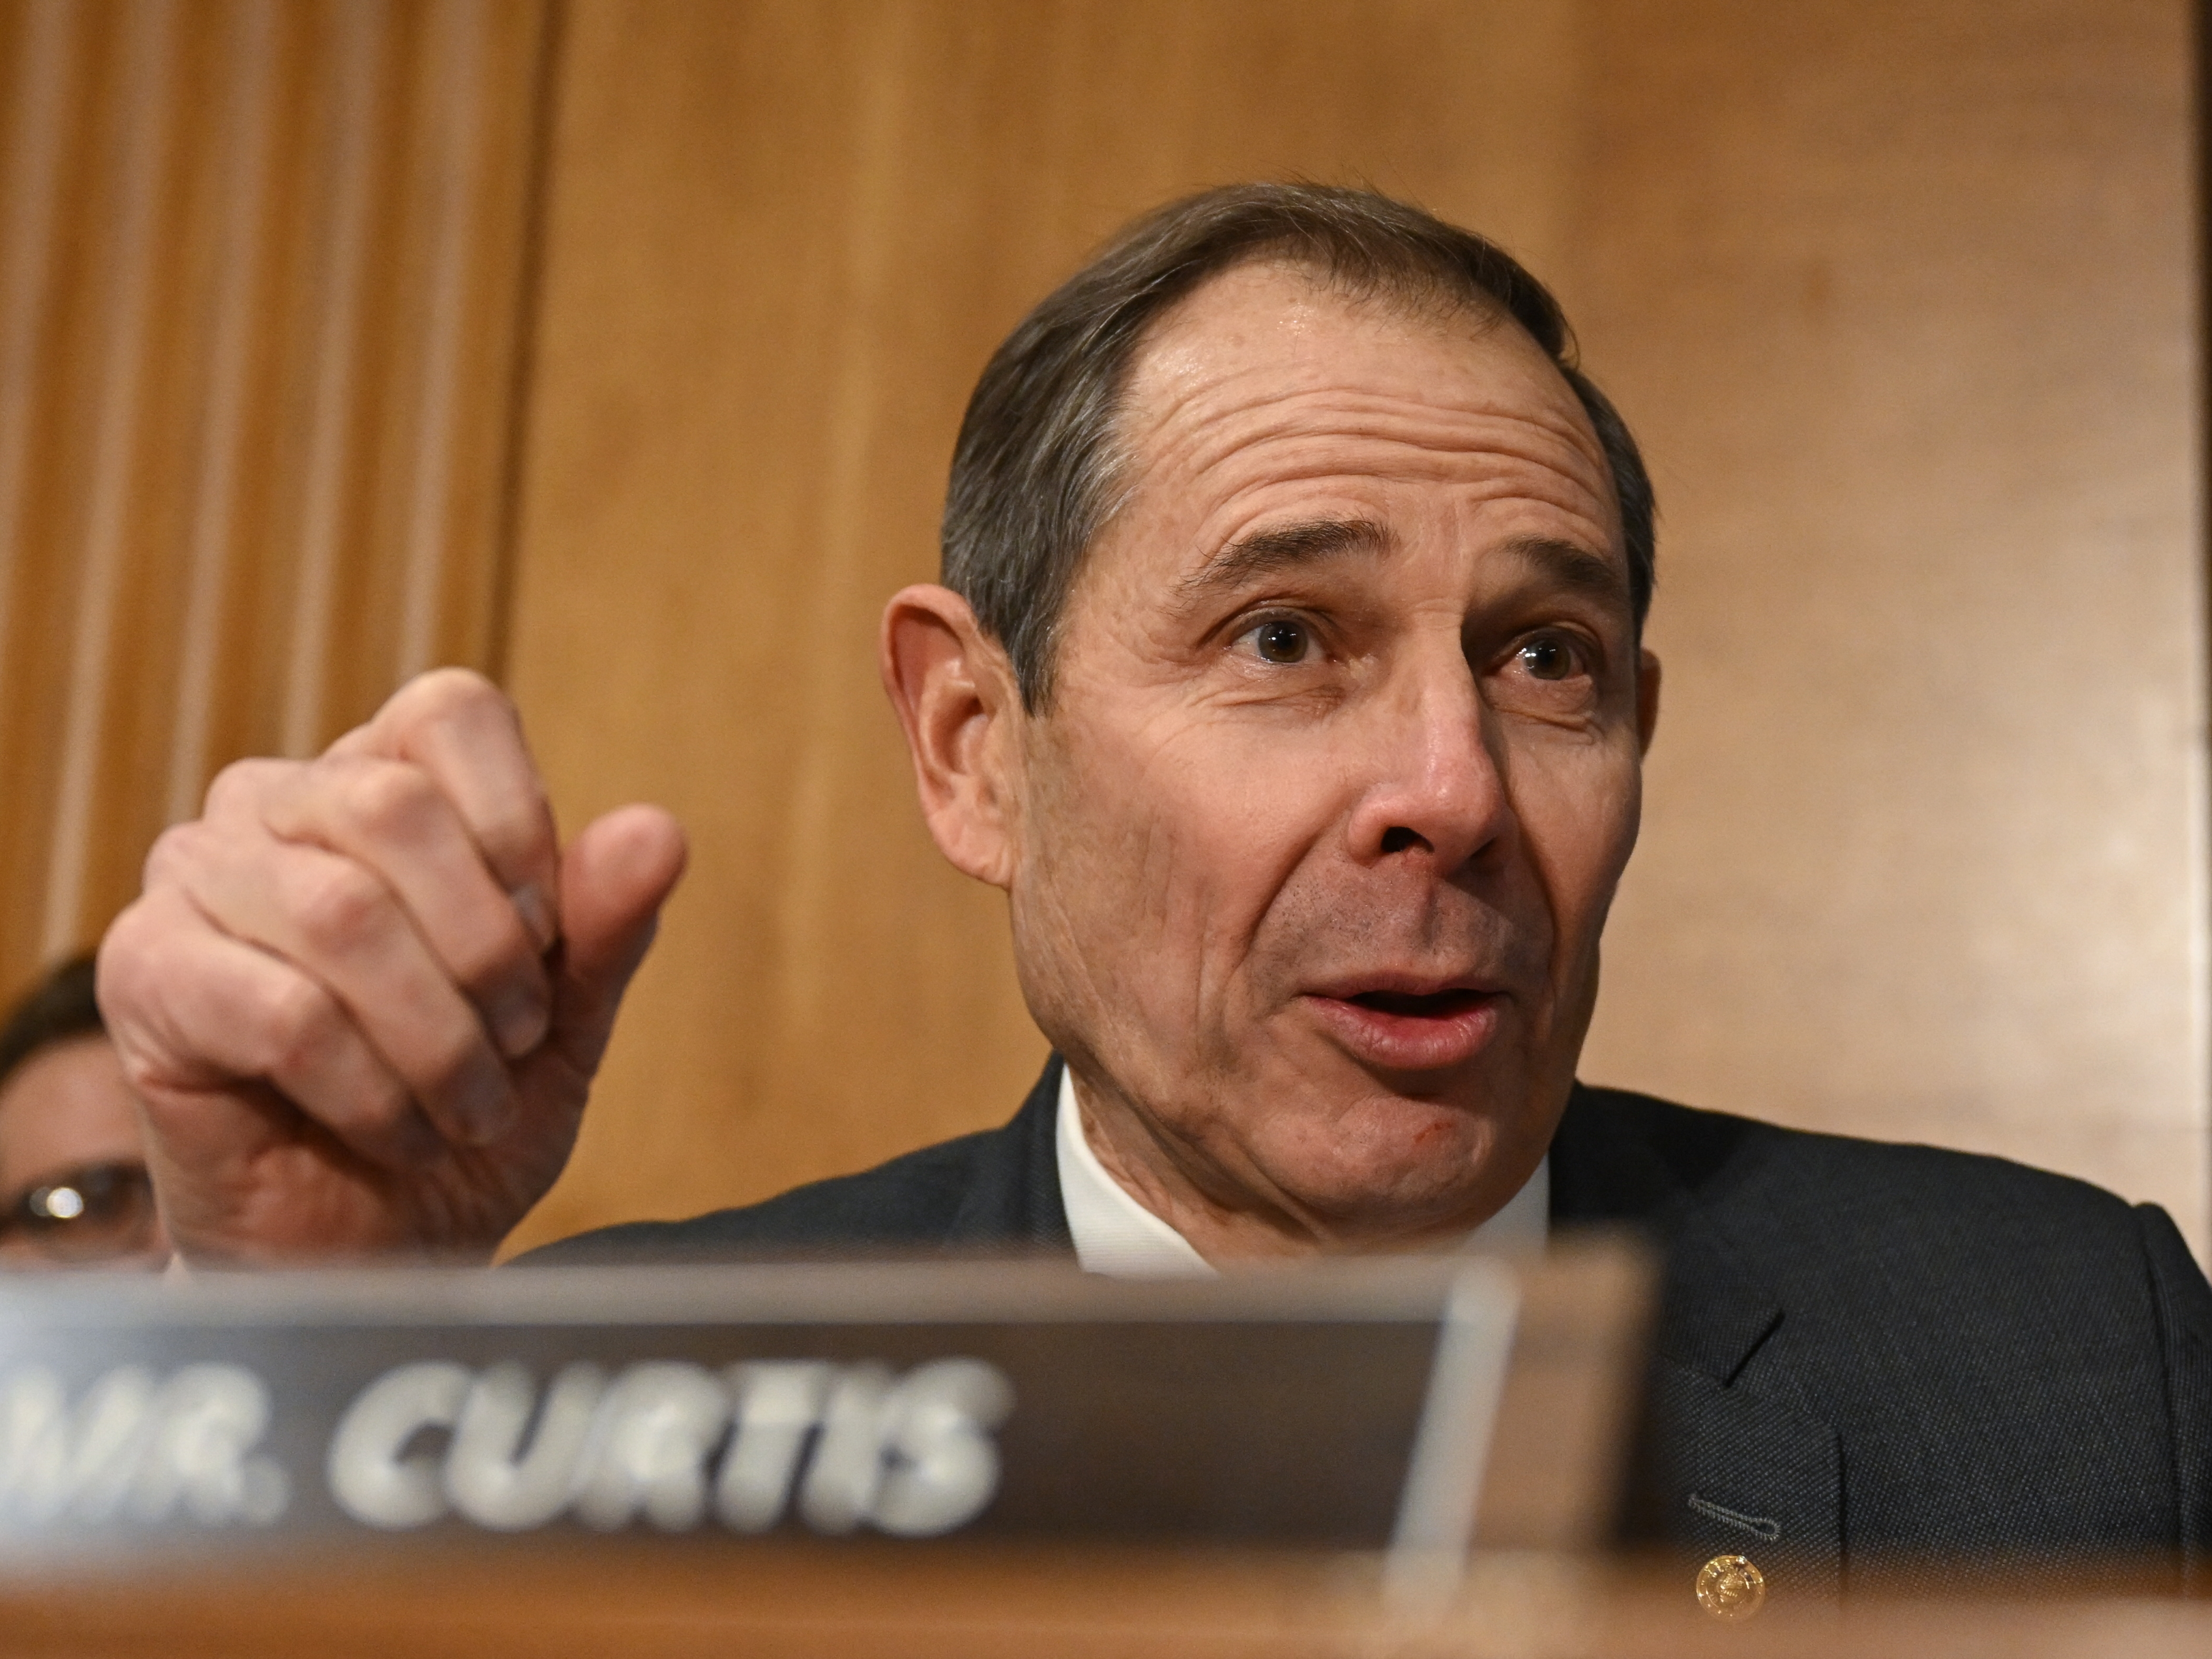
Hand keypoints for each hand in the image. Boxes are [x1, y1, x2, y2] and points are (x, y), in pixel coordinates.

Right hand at [96, 670, 686, 1262]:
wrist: (377, 1250)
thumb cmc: (465, 1115)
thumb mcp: (563, 1020)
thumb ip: (604, 924)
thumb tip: (659, 831)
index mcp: (378, 781)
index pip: (449, 714)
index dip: (518, 826)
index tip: (546, 937)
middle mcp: (273, 804)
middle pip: (395, 806)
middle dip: (486, 949)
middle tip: (514, 1042)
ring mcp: (194, 879)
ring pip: (341, 913)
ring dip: (436, 1036)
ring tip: (467, 1107)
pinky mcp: (143, 974)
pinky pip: (283, 1011)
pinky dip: (370, 1090)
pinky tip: (395, 1131)